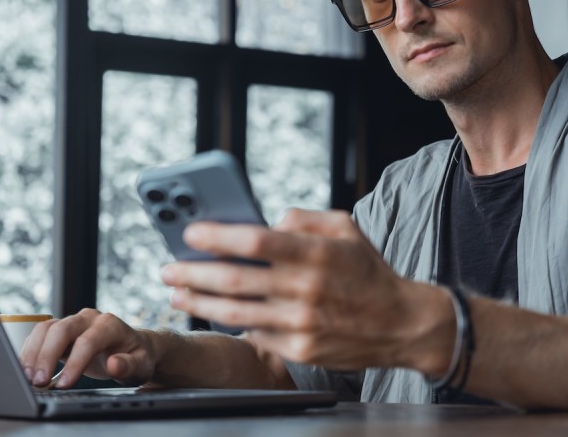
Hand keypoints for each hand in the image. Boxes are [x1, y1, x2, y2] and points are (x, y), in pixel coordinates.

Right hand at [19, 308, 155, 388]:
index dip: (75, 362)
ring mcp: (73, 322)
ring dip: (33, 352)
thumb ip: (129, 365)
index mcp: (110, 325)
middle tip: (38, 381)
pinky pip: (40, 335)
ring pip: (46, 328)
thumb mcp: (140, 365)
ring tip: (28, 376)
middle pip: (61, 329)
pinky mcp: (60, 331)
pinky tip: (27, 369)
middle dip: (47, 355)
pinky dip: (31, 351)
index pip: (88, 340)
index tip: (65, 384)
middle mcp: (89, 318)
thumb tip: (114, 365)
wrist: (132, 347)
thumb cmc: (136, 356)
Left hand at [161, 209, 453, 372]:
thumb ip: (303, 218)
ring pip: (234, 311)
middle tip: (166, 268)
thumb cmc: (368, 271)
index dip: (216, 236)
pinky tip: (212, 311)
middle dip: (191, 272)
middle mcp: (305, 289)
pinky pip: (254, 333)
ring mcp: (300, 323)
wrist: (402, 324)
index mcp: (315, 254)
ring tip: (175, 292)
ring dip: (197, 301)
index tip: (189, 233)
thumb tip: (265, 221)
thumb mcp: (345, 227)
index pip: (254, 242)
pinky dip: (229, 321)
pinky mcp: (300, 349)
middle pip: (232, 280)